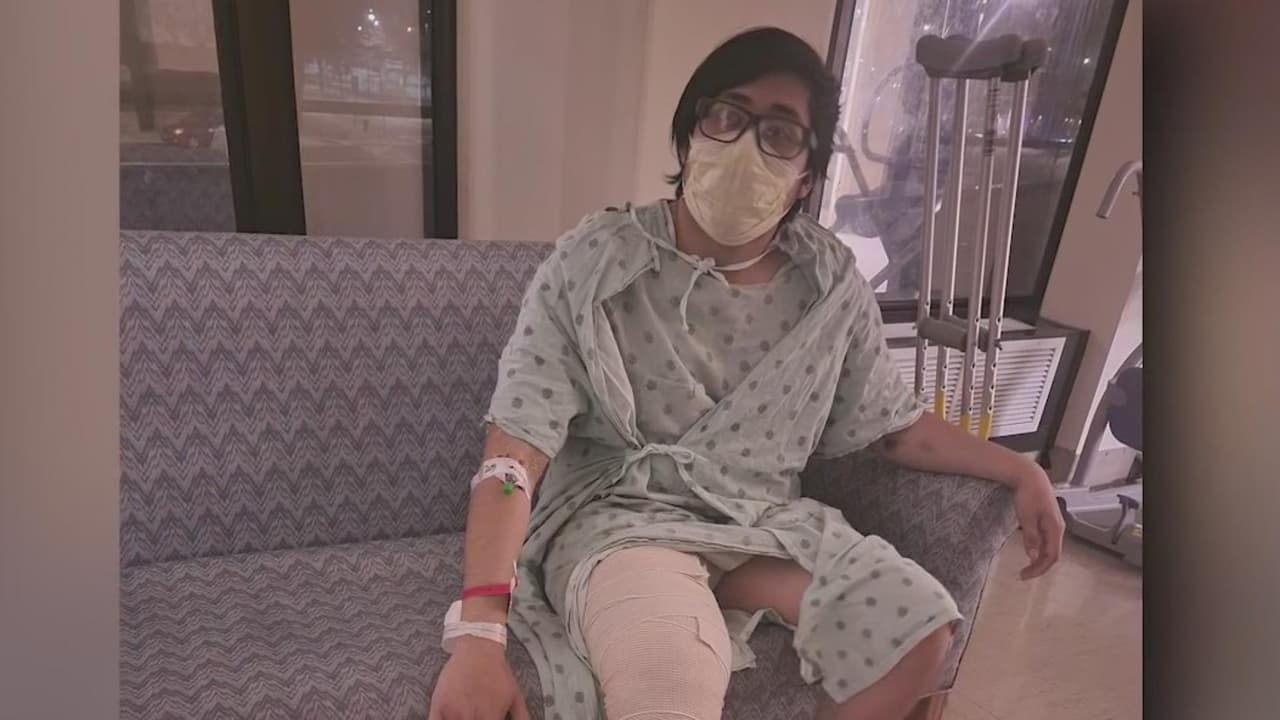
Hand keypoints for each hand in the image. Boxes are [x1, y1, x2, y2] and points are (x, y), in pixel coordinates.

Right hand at [428, 636, 529, 719]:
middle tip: (473, 718)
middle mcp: (471, 716)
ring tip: (462, 717)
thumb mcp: (515, 696)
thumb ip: (521, 718)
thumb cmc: (498, 672)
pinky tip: (447, 718)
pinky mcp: (438, 703)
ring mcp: (453, 710)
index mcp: (491, 717)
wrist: (479, 648)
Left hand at [1010, 464, 1064, 579]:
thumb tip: (1035, 558)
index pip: (1052, 556)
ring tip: (1027, 566)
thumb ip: (1031, 538)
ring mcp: (1053, 523)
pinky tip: (1031, 550)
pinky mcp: (1047, 519)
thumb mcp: (1026, 517)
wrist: (1029, 475)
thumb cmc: (1028, 494)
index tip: (1025, 576)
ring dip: (1040, 558)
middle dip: (1039, 566)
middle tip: (1023, 574)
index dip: (1039, 569)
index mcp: (1055, 528)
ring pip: (1050, 547)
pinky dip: (1039, 548)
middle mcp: (1058, 527)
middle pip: (1052, 553)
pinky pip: (1046, 539)